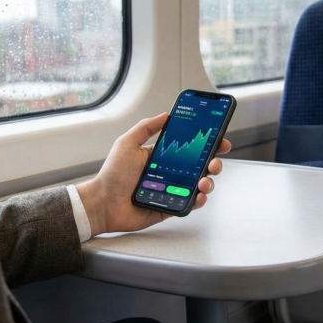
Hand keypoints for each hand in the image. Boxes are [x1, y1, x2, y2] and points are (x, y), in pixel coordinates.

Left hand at [75, 113, 231, 236]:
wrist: (103, 203)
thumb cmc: (112, 175)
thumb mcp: (127, 143)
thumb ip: (146, 127)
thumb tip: (165, 115)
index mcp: (161, 156)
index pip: (189, 148)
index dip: (206, 143)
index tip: (218, 138)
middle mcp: (170, 173)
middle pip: (200, 166)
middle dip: (213, 162)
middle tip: (214, 161)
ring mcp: (172, 190)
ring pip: (199, 185)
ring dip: (208, 181)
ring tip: (204, 181)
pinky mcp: (171, 207)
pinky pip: (190, 204)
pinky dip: (199, 200)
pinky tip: (198, 195)